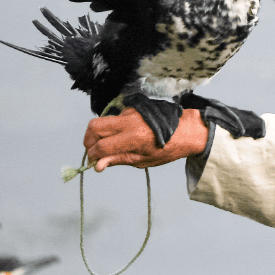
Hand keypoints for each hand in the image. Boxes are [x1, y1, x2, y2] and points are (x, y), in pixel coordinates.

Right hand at [83, 108, 209, 170]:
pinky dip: (112, 129)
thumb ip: (119, 160)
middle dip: (88, 141)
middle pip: (94, 126)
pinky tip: (122, 138)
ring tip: (109, 147)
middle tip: (93, 152)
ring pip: (103, 121)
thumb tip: (98, 165)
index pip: (102, 146)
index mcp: (134, 138)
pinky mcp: (131, 108)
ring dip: (100, 135)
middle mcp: (129, 121)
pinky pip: (114, 119)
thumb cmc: (168, 148)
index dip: (93, 156)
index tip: (94, 163)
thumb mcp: (144, 160)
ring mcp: (129, 112)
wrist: (187, 130)